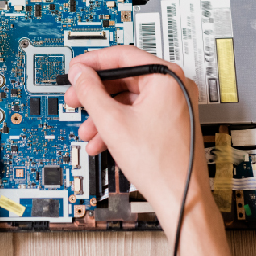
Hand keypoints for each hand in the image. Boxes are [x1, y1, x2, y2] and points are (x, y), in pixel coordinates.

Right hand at [64, 47, 255, 255]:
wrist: (180, 199)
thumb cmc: (160, 163)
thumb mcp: (112, 121)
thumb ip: (90, 91)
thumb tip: (80, 74)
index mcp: (166, 77)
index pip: (123, 55)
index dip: (93, 63)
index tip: (76, 70)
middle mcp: (174, 86)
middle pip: (124, 78)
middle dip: (95, 94)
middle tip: (75, 99)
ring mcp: (174, 105)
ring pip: (128, 100)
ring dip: (103, 114)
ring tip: (87, 130)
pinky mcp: (170, 122)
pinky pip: (137, 114)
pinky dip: (117, 125)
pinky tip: (100, 141)